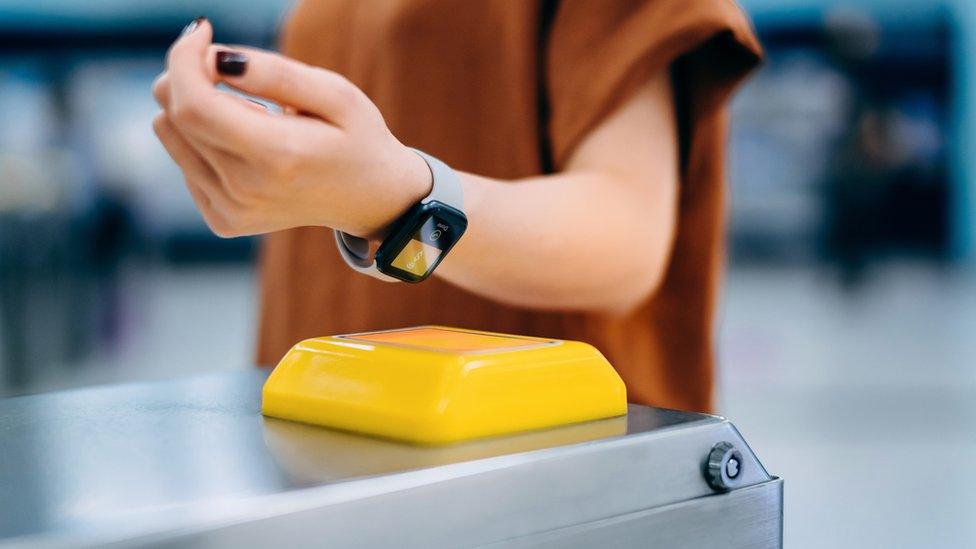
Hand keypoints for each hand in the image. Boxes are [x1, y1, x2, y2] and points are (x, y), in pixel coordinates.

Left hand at [151, 18, 430, 237]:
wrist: (371, 200)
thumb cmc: (357, 138)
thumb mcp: (335, 95)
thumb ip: (277, 74)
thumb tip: (217, 58)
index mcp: (276, 156)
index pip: (193, 104)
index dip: (184, 58)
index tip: (204, 31)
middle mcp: (246, 190)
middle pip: (174, 115)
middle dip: (187, 73)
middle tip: (225, 64)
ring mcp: (231, 211)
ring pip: (170, 134)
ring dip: (194, 106)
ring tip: (246, 111)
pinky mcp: (223, 220)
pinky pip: (184, 161)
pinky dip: (202, 140)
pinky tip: (244, 143)